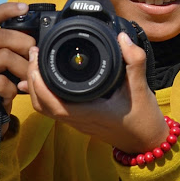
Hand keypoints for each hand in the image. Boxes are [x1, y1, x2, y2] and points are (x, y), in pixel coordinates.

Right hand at [0, 2, 35, 139]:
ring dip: (23, 68)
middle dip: (25, 43)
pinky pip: (1, 82)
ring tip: (27, 78)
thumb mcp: (3, 64)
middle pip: (0, 37)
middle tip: (36, 53)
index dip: (5, 11)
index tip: (24, 7)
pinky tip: (12, 94)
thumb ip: (9, 46)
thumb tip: (35, 30)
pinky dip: (13, 88)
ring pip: (3, 57)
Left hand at [19, 32, 169, 152]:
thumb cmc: (144, 119)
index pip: (51, 100)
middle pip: (40, 104)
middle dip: (32, 77)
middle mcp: (77, 119)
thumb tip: (124, 38)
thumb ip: (135, 61)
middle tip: (35, 53)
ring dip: (36, 86)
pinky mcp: (80, 120)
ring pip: (45, 107)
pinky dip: (44, 93)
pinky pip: (54, 108)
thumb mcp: (142, 88)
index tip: (38, 55)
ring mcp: (77, 122)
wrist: (147, 142)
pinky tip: (46, 80)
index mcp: (88, 112)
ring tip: (37, 63)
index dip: (38, 79)